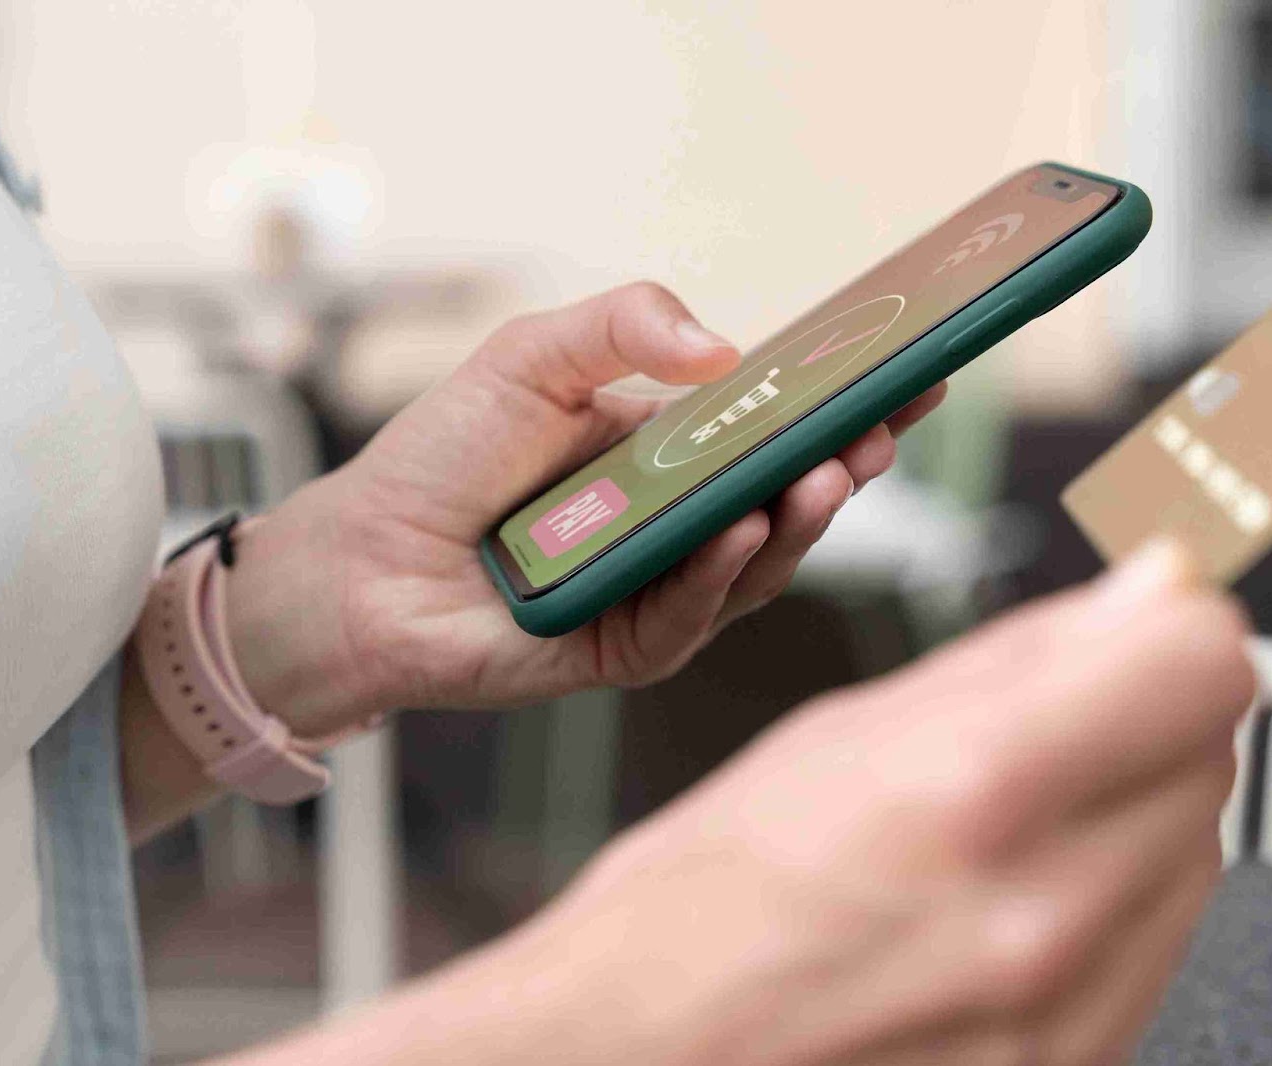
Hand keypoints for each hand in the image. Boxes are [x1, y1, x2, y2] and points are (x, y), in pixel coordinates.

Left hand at [226, 282, 946, 731]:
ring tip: (824, 475)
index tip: (909, 372)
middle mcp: (681, 523)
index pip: (777, 424)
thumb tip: (726, 348)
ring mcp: (661, 589)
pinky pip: (689, 616)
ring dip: (797, 523)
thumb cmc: (444, 456)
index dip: (843, 402)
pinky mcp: (628, 649)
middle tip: (880, 430)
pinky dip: (716, 576)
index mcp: (672, 450)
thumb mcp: (531, 358)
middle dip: (843, 465)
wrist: (363, 558)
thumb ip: (622, 325)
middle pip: (787, 499)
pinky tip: (736, 533)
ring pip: (757, 565)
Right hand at [448, 541, 1253, 1065]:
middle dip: (1140, 715)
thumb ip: (1024, 659)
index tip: (1141, 622)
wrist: (649, 1065)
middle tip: (1041, 727)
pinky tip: (1005, 901)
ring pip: (1194, 851)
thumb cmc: (700, 910)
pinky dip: (1106, 900)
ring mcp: (1068, 1012)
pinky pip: (1156, 946)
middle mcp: (1043, 914)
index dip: (1173, 623)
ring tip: (999, 829)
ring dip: (1126, 811)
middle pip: (1210, 753)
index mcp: (972, 791)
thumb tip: (1151, 591)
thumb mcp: (839, 735)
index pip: (1203, 665)